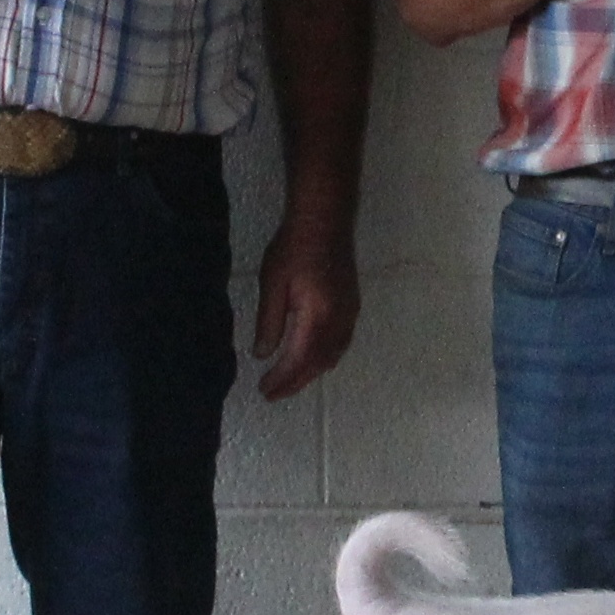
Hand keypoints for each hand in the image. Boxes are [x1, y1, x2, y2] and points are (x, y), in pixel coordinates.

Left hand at [254, 215, 360, 399]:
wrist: (325, 220)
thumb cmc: (294, 247)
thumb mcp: (272, 283)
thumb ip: (270, 322)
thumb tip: (262, 354)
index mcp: (318, 316)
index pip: (299, 359)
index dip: (282, 379)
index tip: (264, 391)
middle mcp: (339, 321)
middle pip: (319, 364)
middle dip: (295, 382)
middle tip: (273, 394)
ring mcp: (350, 314)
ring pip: (333, 356)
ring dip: (311, 373)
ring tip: (289, 381)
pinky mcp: (352, 307)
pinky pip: (341, 344)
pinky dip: (324, 358)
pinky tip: (311, 358)